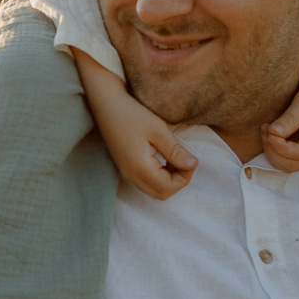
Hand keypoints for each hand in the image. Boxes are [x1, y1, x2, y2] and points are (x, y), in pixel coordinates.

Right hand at [76, 53, 193, 199]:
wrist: (107, 105)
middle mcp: (131, 175)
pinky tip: (163, 158)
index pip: (169, 187)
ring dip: (169, 180)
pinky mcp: (125, 168)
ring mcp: (127, 173)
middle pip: (162, 193)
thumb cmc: (132, 114)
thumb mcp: (158, 130)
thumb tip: (192, 165)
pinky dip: (159, 177)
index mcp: (140, 167)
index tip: (191, 158)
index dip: (185, 176)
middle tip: (185, 160)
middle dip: (178, 181)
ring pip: (154, 190)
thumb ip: (175, 151)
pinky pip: (147, 182)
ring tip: (175, 158)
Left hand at [263, 62, 298, 172]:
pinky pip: (292, 161)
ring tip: (266, 132)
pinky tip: (272, 136)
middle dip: (273, 151)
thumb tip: (273, 133)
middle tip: (264, 130)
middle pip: (293, 165)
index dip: (278, 146)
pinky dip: (279, 153)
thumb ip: (290, 119)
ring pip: (291, 167)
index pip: (298, 153)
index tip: (267, 129)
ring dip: (274, 154)